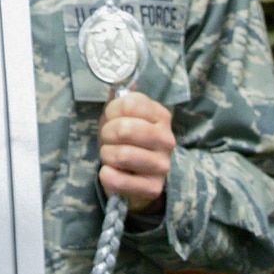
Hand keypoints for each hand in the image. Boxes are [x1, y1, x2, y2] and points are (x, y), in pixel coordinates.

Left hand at [98, 90, 174, 210]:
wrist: (137, 176)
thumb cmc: (127, 141)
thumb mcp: (123, 116)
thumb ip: (120, 99)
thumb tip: (119, 85)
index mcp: (162, 116)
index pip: (128, 104)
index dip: (112, 111)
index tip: (113, 119)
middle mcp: (167, 139)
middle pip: (124, 129)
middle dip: (107, 134)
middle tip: (109, 140)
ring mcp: (162, 165)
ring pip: (120, 155)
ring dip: (106, 155)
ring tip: (111, 156)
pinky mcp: (153, 188)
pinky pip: (117, 180)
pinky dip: (106, 175)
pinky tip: (111, 172)